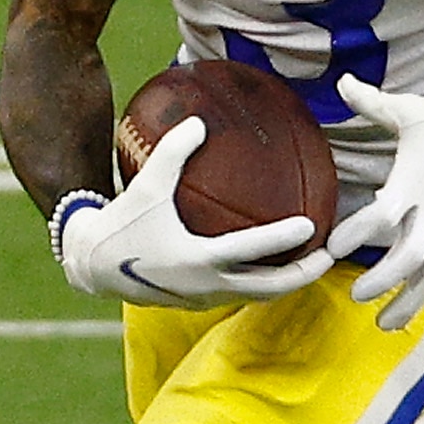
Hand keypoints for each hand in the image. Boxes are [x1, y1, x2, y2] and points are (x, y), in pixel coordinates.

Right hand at [53, 117, 330, 306]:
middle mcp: (205, 285)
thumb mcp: (146, 185)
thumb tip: (200, 121)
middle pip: (268, 288)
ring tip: (312, 264)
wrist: (93, 265)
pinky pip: (239, 293)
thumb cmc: (122, 222)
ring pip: (256, 296)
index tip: (311, 226)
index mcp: (197, 260)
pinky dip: (262, 283)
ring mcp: (203, 298)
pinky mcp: (197, 302)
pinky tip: (274, 264)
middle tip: (329, 256)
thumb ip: (173, 152)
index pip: (250, 251)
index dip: (283, 239)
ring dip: (286, 284)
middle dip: (303, 275)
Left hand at [326, 77, 423, 331]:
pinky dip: (419, 297)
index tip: (333, 245)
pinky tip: (397, 319)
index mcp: (414, 182)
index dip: (359, 232)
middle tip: (356, 293)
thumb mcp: (410, 110)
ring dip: (408, 302)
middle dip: (384, 279)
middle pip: (410, 256)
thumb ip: (372, 102)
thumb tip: (342, 81)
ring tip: (382, 325)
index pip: (384, 215)